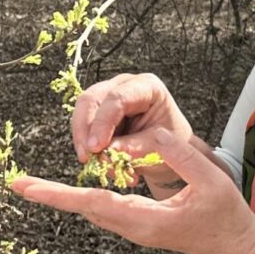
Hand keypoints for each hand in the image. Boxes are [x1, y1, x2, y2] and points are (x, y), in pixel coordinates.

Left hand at [10, 128, 254, 253]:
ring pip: (93, 207)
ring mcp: (133, 229)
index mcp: (145, 220)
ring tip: (34, 185)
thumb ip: (174, 153)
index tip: (25, 189)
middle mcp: (132, 228)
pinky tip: (77, 184)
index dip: (57, 194)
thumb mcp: (208, 177)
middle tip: (16, 183)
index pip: (92, 203)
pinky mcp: (137, 224)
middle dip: (52, 194)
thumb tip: (133, 141)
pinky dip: (88, 194)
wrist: (237, 244)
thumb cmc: (226, 212)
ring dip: (68, 194)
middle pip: (84, 207)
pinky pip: (105, 206)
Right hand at [70, 73, 193, 164]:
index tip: (95, 148)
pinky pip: (83, 129)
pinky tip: (104, 166)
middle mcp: (124, 86)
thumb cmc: (172, 145)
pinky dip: (88, 149)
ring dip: (84, 143)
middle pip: (91, 100)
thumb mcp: (159, 147)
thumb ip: (134, 148)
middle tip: (86, 158)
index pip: (117, 98)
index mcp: (147, 87)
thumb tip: (106, 154)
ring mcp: (108, 97)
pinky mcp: (98, 113)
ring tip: (101, 167)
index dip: (102, 122)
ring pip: (82, 114)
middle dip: (84, 131)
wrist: (172, 152)